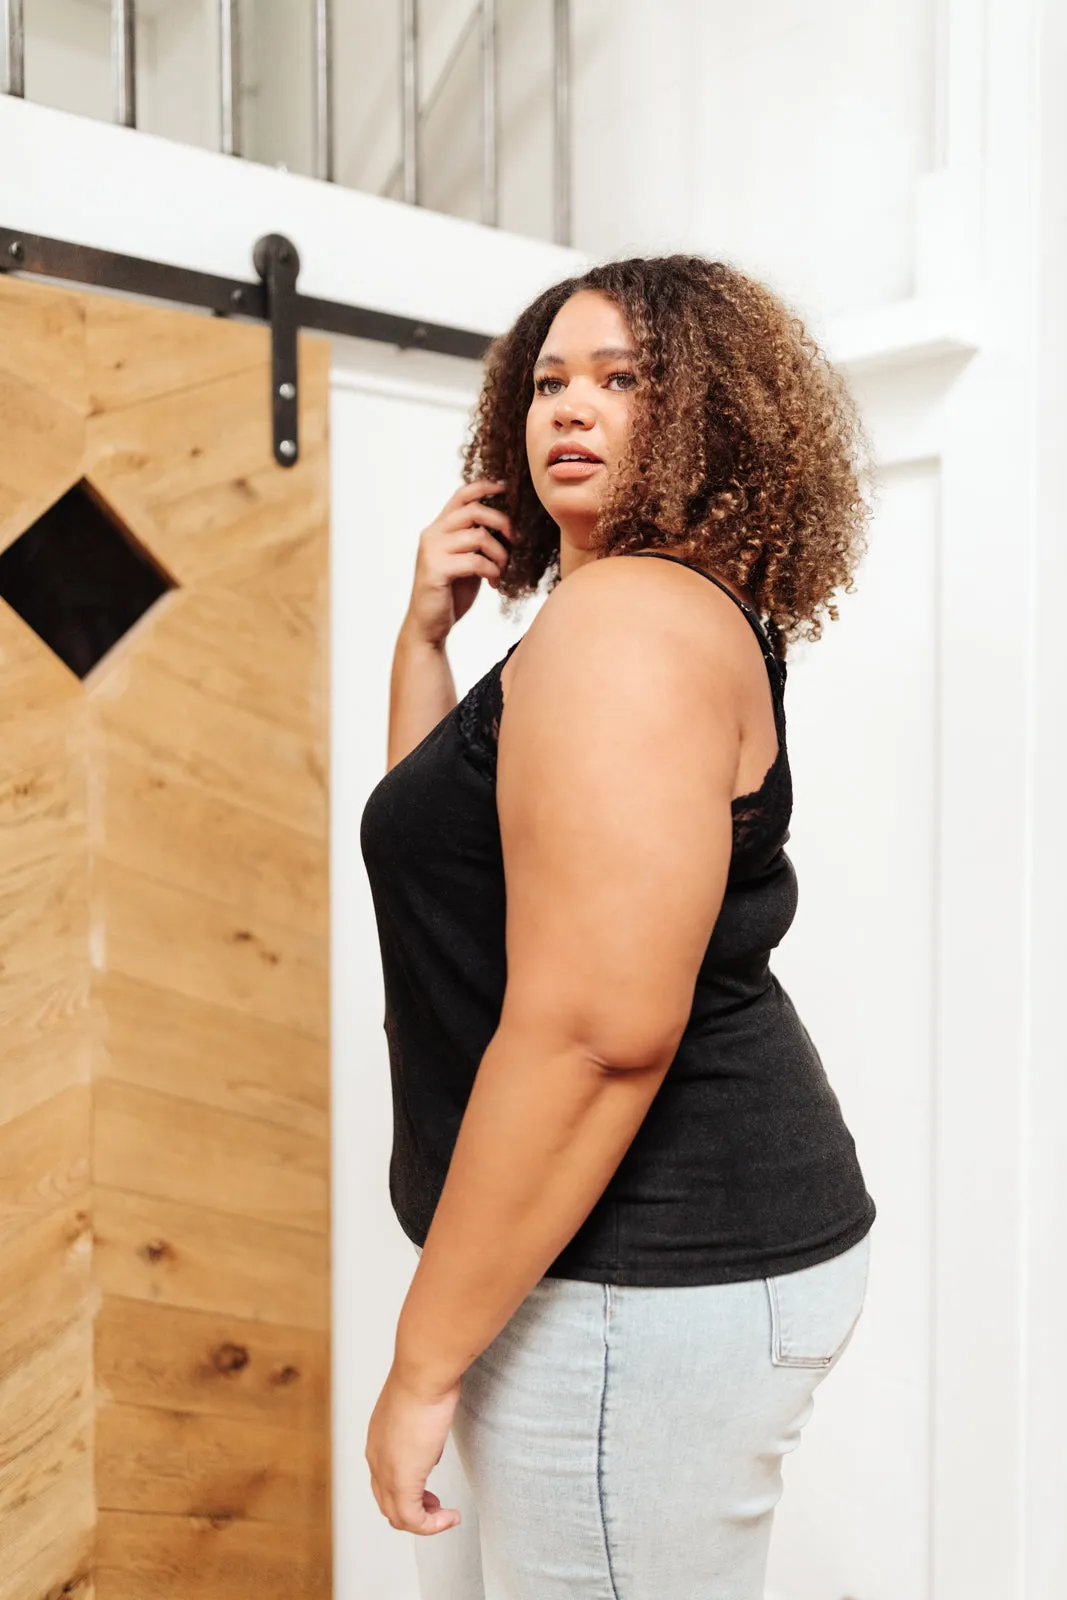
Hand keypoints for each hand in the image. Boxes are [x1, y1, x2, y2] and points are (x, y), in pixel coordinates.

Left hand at [365, 1364, 463, 1534]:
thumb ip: (421, 1431)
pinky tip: (451, 1516)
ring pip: (398, 1516)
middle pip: (387, 1503)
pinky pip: (413, 1520)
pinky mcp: (403, 1480)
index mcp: (378, 1439)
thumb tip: (431, 1450)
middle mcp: (376, 1458)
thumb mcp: (421, 1408)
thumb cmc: (426, 1379)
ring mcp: (387, 1471)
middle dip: (413, 1510)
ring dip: (423, 1522)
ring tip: (444, 1516)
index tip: (429, 1490)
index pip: (384, 1479)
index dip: (406, 1491)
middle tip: (435, 1508)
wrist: (423, 1373)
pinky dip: (432, 1526)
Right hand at [404, 478, 512, 646]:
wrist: (429, 626)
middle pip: (474, 511)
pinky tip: (494, 583)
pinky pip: (475, 561)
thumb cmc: (450, 594)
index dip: (485, 487)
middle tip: (516, 540)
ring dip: (499, 553)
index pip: (461, 495)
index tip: (505, 489)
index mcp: (438, 529)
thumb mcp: (466, 560)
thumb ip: (476, 541)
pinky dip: (492, 571)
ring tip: (501, 570)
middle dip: (502, 523)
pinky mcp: (436, 570)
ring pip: (478, 536)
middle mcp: (432, 534)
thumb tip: (506, 525)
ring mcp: (431, 551)